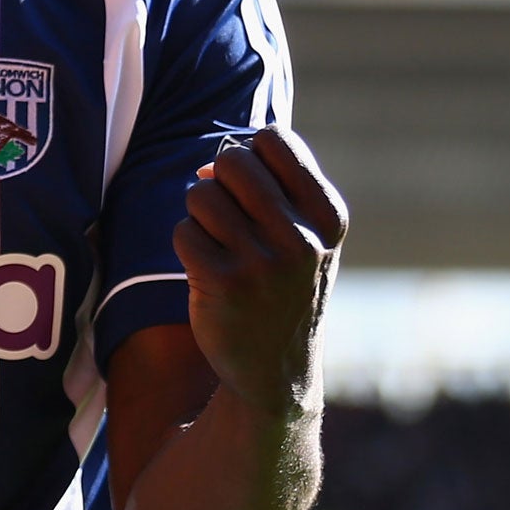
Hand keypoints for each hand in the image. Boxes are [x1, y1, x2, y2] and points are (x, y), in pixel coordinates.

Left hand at [173, 125, 348, 416]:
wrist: (275, 370)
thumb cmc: (284, 287)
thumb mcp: (306, 237)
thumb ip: (273, 189)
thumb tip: (211, 163)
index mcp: (327, 217)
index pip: (273, 139)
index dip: (251, 154)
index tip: (255, 187)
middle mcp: (301, 237)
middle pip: (232, 161)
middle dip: (219, 180)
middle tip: (230, 216)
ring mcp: (262, 262)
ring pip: (200, 195)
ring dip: (200, 216)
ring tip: (221, 246)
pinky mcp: (222, 283)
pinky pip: (182, 231)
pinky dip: (187, 245)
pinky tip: (207, 270)